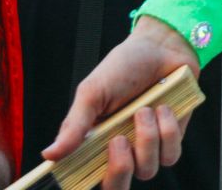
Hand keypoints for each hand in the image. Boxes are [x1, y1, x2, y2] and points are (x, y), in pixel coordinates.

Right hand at [44, 18, 197, 187]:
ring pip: (146, 170)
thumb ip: (74, 125)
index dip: (83, 181)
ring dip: (146, 138)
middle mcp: (119, 151)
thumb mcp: (93, 92)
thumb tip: (49, 155)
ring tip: (144, 109)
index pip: (84, 177)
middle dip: (118, 170)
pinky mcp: (172, 139)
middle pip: (117, 187)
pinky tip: (164, 108)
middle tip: (117, 140)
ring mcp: (146, 147)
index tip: (85, 171)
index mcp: (93, 143)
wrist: (162, 46)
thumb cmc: (124, 66)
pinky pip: (171, 155)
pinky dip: (167, 131)